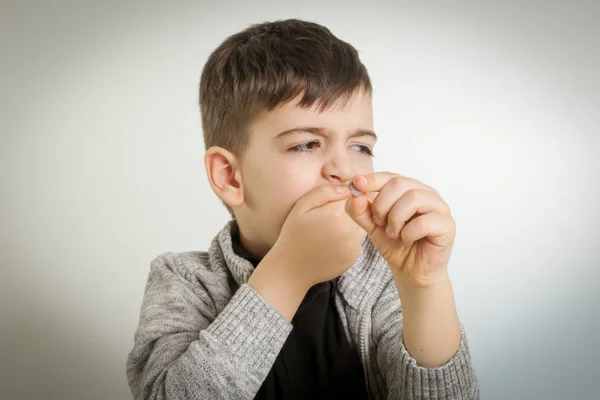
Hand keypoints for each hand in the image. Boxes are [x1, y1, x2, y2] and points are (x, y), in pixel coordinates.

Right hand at [270, 184, 365, 287]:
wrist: (290, 268)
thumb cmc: (293, 235)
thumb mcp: (301, 207)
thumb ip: (324, 193)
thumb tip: (346, 188)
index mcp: (335, 215)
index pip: (355, 195)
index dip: (347, 194)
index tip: (334, 200)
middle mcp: (349, 231)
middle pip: (362, 210)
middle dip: (351, 208)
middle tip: (330, 215)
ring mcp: (352, 246)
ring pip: (361, 225)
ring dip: (351, 223)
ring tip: (330, 227)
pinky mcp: (353, 258)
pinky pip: (357, 241)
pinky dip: (349, 238)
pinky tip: (331, 241)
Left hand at [345, 172, 454, 287]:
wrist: (410, 271)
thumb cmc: (395, 244)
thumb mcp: (371, 225)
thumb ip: (360, 210)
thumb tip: (354, 192)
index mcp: (408, 189)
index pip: (390, 176)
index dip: (372, 179)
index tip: (356, 184)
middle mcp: (425, 193)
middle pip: (400, 183)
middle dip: (382, 204)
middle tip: (379, 223)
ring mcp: (439, 207)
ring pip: (413, 198)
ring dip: (396, 218)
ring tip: (393, 233)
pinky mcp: (447, 225)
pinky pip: (424, 222)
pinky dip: (409, 233)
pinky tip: (407, 240)